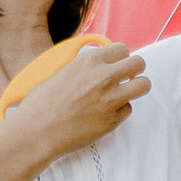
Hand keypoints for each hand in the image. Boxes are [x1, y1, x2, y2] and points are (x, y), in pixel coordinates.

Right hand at [0, 42, 147, 180]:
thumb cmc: (41, 104)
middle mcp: (104, 76)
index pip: (122, 49)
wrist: (36, 132)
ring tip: (124, 94)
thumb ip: (82, 68)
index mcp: (89, 61)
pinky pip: (128, 109)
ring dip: (136, 88)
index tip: (117, 65)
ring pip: (144, 85)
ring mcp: (111, 98)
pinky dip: (120, 111)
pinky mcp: (112, 120)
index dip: (121, 58)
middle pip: (139, 63)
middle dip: (134, 70)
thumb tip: (95, 67)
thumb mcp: (60, 73)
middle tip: (126, 78)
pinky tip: (104, 114)